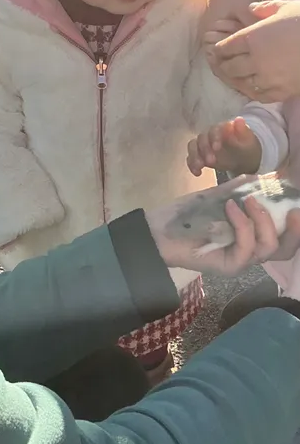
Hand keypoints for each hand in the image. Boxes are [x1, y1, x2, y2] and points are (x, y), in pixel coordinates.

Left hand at [146, 177, 299, 275]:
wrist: (158, 231)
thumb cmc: (187, 215)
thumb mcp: (217, 198)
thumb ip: (238, 190)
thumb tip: (261, 176)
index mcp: (251, 237)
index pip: (284, 235)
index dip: (295, 222)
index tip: (295, 197)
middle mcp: (250, 251)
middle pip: (285, 249)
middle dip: (295, 230)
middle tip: (293, 210)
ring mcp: (240, 261)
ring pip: (269, 248)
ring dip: (263, 220)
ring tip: (248, 200)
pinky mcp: (228, 266)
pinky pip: (246, 248)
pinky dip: (243, 224)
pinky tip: (231, 206)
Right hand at [187, 117, 261, 176]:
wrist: (244, 160)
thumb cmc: (247, 149)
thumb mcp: (249, 142)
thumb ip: (243, 132)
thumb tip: (238, 119)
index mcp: (222, 129)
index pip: (214, 130)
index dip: (214, 138)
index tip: (217, 148)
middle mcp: (209, 134)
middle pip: (201, 138)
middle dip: (204, 150)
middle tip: (211, 162)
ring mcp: (203, 145)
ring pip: (193, 146)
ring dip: (194, 156)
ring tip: (200, 167)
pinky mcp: (199, 155)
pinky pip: (191, 157)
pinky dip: (192, 164)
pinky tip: (197, 173)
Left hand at [210, 0, 299, 101]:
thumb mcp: (287, 7)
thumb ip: (265, 8)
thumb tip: (251, 8)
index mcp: (252, 37)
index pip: (225, 47)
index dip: (220, 49)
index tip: (220, 50)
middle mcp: (255, 59)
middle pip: (229, 67)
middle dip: (224, 65)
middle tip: (224, 64)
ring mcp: (267, 77)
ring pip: (241, 83)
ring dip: (236, 80)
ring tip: (237, 76)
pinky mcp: (281, 91)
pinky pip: (259, 95)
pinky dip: (253, 91)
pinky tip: (254, 87)